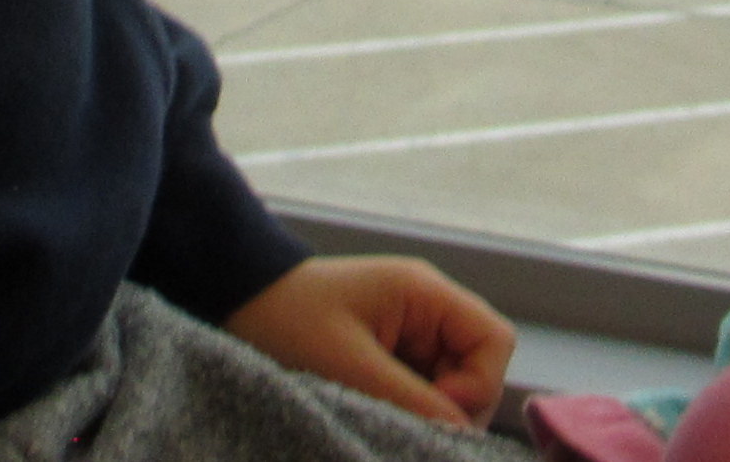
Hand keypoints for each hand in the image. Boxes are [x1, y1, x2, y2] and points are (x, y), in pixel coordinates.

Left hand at [225, 254, 516, 429]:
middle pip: (477, 367)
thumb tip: (459, 437)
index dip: (476, 384)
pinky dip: (406, 409)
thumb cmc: (286, 321)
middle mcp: (427, 310)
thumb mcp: (348, 365)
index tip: (430, 409)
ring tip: (377, 414)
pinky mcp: (389, 356)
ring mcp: (410, 333)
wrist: (236, 300)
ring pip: (450, 385)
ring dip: (425, 410)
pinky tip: (371, 411)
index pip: (493, 339)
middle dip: (451, 404)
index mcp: (425, 293)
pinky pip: (420, 390)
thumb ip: (410, 400)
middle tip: (401, 420)